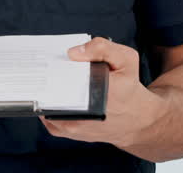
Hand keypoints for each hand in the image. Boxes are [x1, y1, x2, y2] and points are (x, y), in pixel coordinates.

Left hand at [40, 36, 167, 148]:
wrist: (138, 119)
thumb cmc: (129, 88)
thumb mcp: (126, 59)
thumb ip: (102, 48)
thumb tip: (72, 52)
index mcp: (101, 92)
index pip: (66, 77)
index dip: (54, 66)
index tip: (48, 57)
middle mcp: (86, 113)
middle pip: (52, 93)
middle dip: (47, 78)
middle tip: (45, 66)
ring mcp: (76, 127)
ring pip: (47, 108)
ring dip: (44, 93)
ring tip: (45, 78)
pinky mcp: (72, 134)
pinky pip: (49, 121)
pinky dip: (46, 108)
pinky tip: (50, 94)